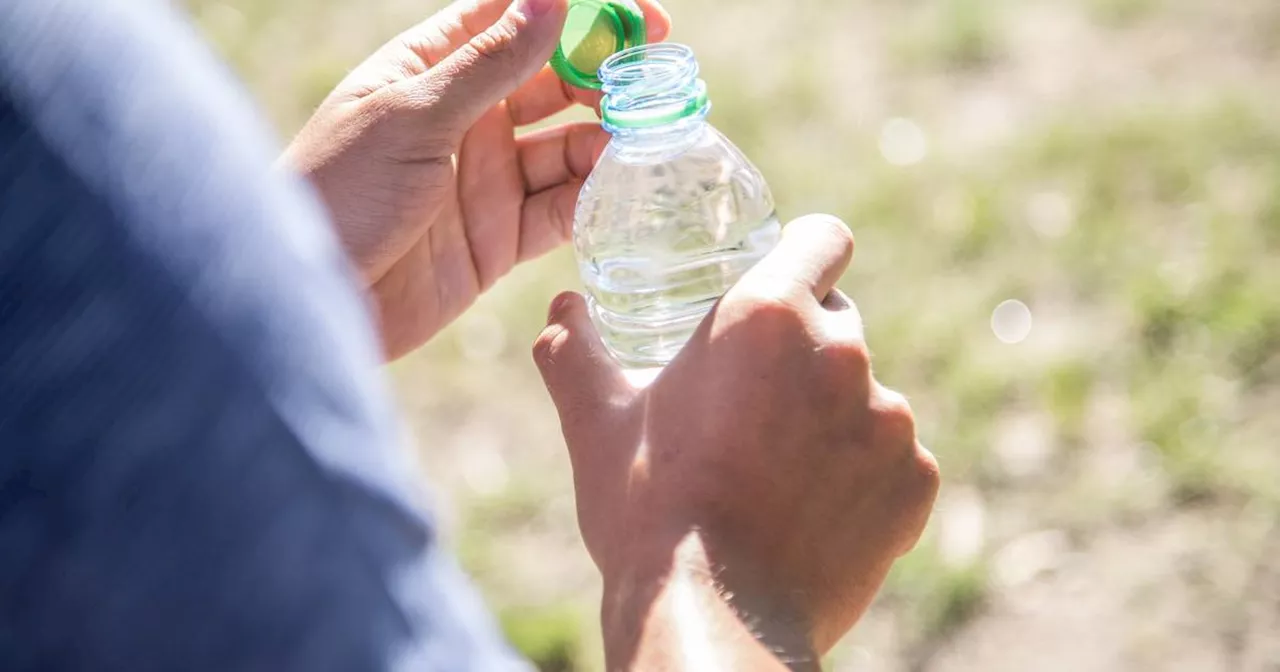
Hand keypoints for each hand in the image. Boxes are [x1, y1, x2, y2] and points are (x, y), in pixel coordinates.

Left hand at [284, 0, 670, 358]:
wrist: (310, 301)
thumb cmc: (338, 191)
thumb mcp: (412, 117)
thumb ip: (488, 63)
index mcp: (432, 70)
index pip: (514, 18)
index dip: (577, 11)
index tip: (640, 17)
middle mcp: (465, 119)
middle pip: (552, 82)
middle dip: (605, 79)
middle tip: (654, 85)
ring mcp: (483, 180)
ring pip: (564, 148)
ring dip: (603, 140)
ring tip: (637, 140)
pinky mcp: (497, 241)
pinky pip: (558, 211)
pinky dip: (591, 199)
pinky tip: (617, 188)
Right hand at [533, 215, 940, 667]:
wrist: (714, 621)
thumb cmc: (650, 512)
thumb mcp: (596, 424)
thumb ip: (573, 352)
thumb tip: (559, 311)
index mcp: (768, 315)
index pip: (824, 237)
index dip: (804, 255)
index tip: (781, 284)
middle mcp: (844, 352)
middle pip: (838, 320)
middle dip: (800, 350)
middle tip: (752, 403)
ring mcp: (892, 420)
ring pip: (865, 395)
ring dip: (830, 417)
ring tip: (775, 472)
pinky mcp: (917, 482)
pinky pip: (895, 459)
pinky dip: (862, 476)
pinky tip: (812, 512)